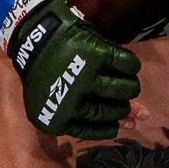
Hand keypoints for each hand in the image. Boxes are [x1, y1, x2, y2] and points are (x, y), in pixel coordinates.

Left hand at [0, 0, 141, 139]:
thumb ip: (94, 114)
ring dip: (131, 87)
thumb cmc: (48, 74)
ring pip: (122, 89)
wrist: (34, 38)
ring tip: (131, 85)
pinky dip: (132, 65)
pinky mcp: (94, 54)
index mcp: (57, 120)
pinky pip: (125, 64)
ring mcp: (83, 77)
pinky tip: (131, 67)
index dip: (113, 125)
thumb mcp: (61, 99)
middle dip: (123, 107)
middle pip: (110, 110)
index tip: (123, 120)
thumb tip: (134, 123)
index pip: (96, 129)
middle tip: (126, 99)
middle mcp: (70, 102)